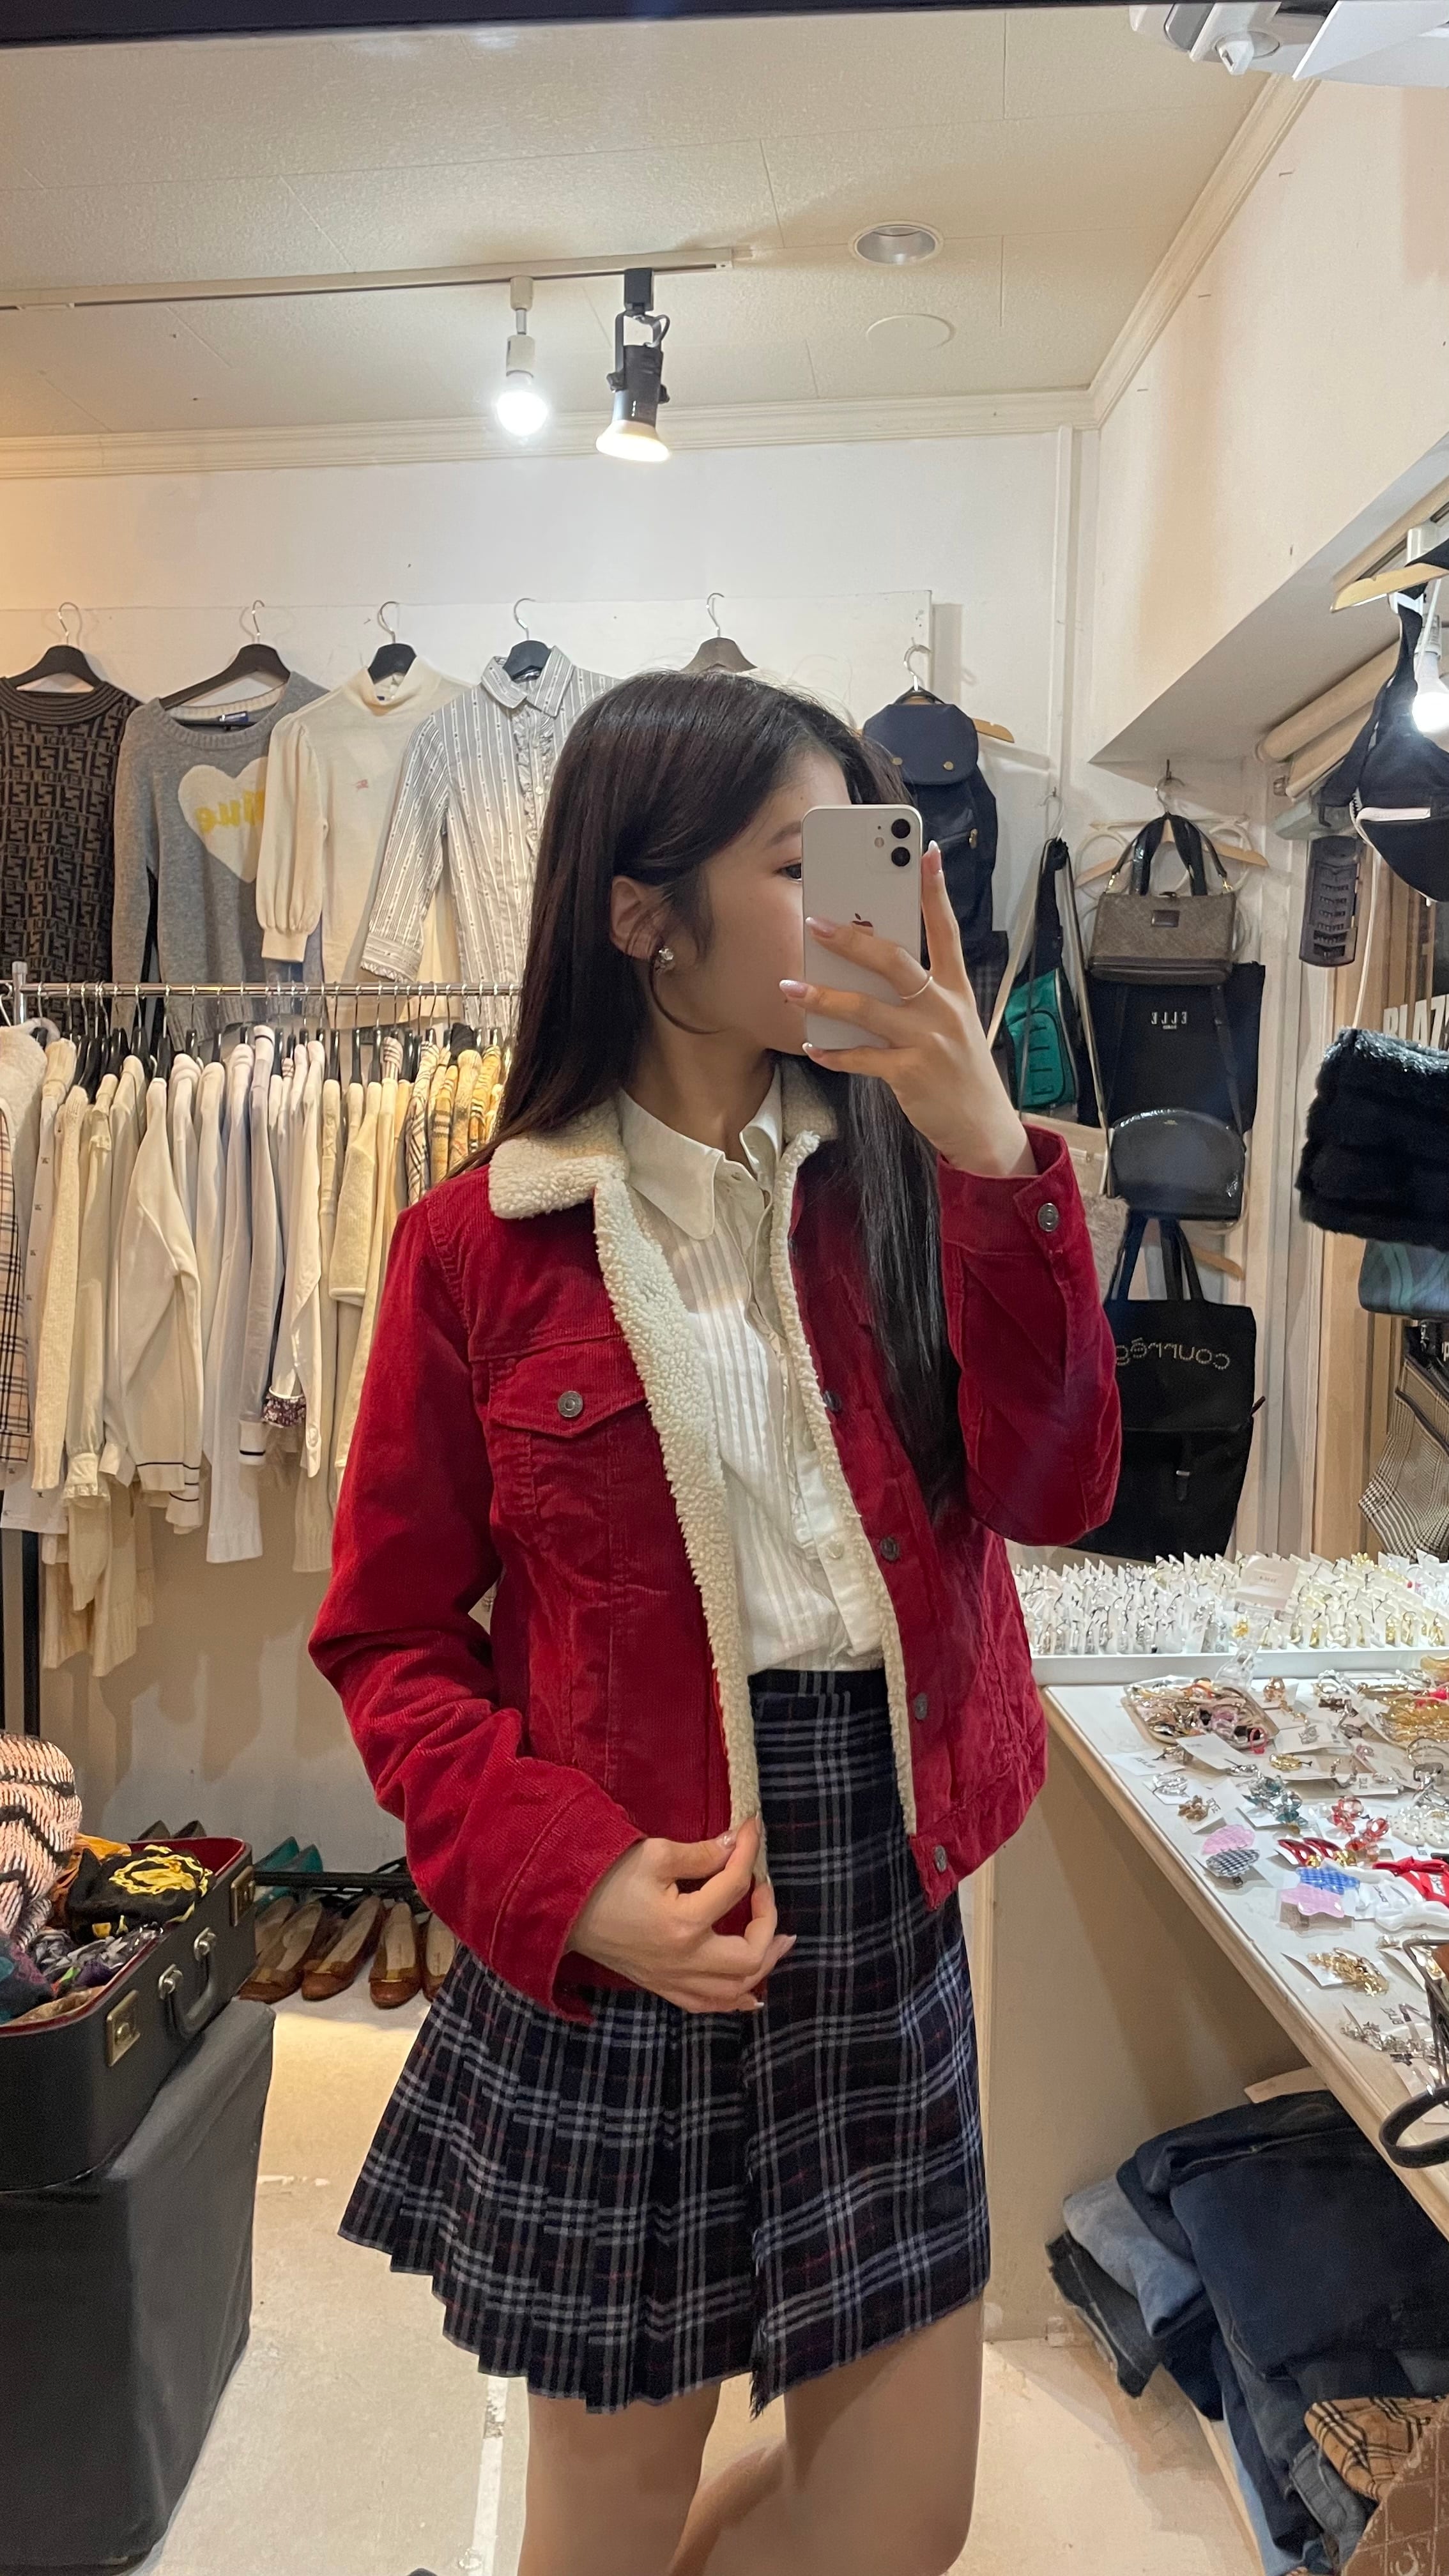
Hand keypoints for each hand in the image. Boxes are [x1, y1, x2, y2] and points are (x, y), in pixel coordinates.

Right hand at [569, 1815, 795, 2013]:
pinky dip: (735, 1998)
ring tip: (779, 1941)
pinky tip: (750, 1990)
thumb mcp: (655, 1854)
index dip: (747, 1853)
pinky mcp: (662, 1985)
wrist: (563, 1910)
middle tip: (765, 1890)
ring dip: (762, 1965)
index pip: (734, 1886)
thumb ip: (701, 1854)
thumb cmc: (605, 1878)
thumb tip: (734, 1846)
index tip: (750, 1829)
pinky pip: (708, 2005)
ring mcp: (673, 1978)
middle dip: (769, 1922)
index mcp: (683, 1924)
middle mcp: (684, 1960)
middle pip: (750, 1956)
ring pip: (735, 1990)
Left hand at [780, 842, 1035, 1179]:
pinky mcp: (912, 1075)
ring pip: (868, 1009)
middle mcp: (944, 1009)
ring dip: (824, 998)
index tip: (923, 853)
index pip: (946, 931)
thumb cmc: (958, 1070)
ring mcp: (929, 1042)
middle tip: (815, 922)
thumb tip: (861, 970)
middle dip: (854, 940)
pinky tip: (812, 1048)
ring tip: (789, 987)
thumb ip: (917, 997)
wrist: (984, 1128)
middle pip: (897, 962)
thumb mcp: (950, 1025)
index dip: (935, 892)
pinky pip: (863, 1059)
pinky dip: (834, 1054)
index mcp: (955, 990)